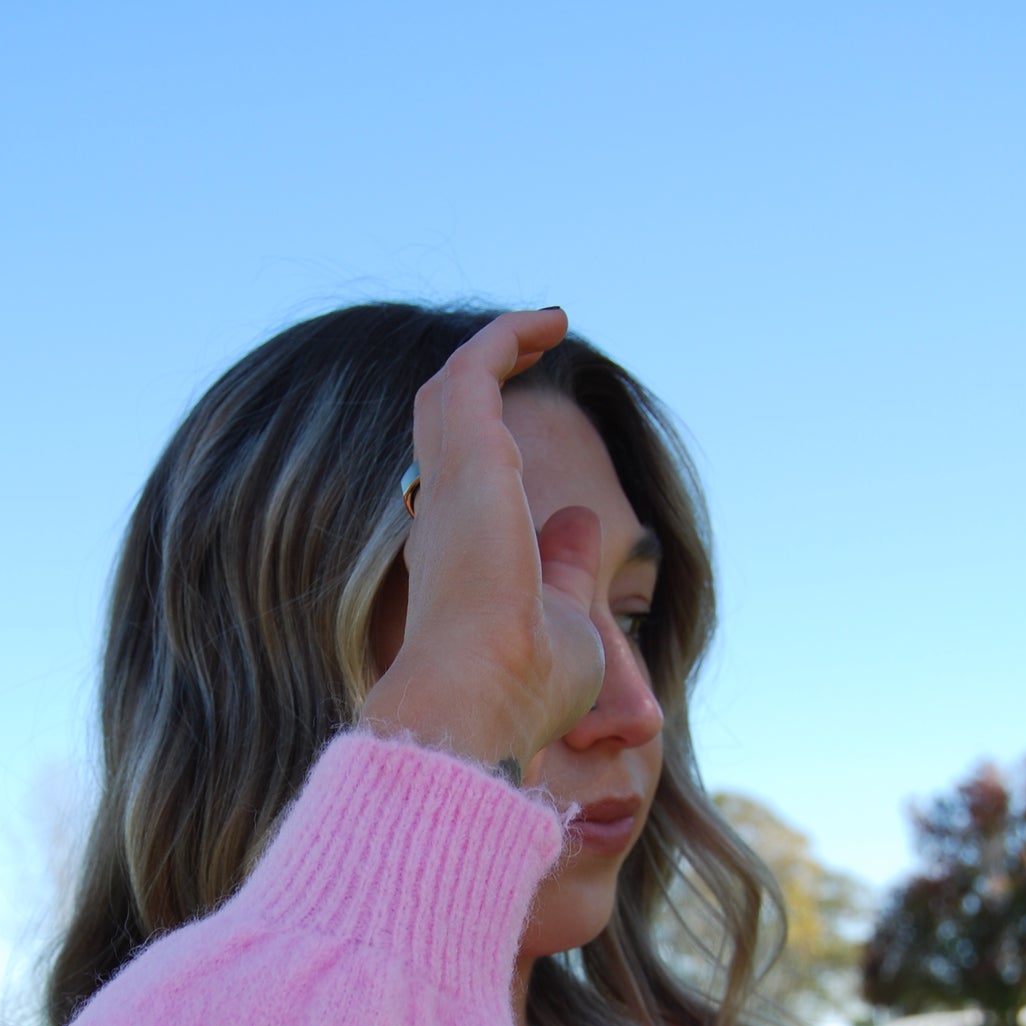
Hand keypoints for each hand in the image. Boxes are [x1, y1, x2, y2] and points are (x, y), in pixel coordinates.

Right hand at [359, 309, 606, 781]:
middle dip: (479, 386)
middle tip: (525, 357)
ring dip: (494, 350)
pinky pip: (477, 367)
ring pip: (450, 389)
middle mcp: (441, 517)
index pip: (461, 493)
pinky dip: (508, 336)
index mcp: (457, 560)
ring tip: (545, 327)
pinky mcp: (470, 454)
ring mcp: (449, 484)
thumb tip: (583, 522)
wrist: (482, 702)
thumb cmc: (523, 688)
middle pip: (442, 428)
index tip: (527, 446)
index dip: (489, 458)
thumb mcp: (565, 620)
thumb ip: (567, 568)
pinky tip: (553, 323)